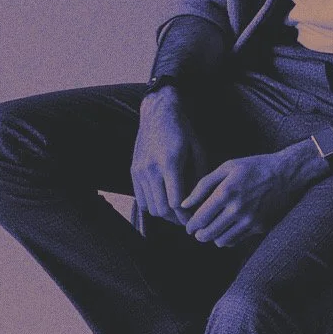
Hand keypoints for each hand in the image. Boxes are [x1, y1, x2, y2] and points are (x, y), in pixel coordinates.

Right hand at [131, 87, 207, 227]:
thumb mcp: (198, 151)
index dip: (186, 215)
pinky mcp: (134, 171)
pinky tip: (165, 203)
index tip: (196, 218)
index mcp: (170, 163)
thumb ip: (198, 178)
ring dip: (164, 215)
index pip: (176, 203)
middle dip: (176, 219)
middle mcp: (151, 169)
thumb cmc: (184, 130)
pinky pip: (141, 200)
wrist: (159, 113)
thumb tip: (198, 203)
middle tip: (189, 220)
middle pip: (162, 209)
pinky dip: (153, 206)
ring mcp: (139, 170)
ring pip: (150, 207)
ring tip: (178, 214)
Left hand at [182, 139, 328, 247]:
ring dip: (213, 238)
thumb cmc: (254, 167)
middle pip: (208, 234)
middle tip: (197, 231)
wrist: (288, 173)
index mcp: (226, 192)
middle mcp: (237, 209)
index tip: (188, 226)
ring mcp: (250, 221)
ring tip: (213, 230)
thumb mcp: (227, 167)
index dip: (190, 226)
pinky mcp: (260, 227)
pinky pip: (237, 240)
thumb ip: (203, 185)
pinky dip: (228, 238)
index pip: (200, 219)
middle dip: (199, 235)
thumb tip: (184, 204)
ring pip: (221, 241)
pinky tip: (228, 228)